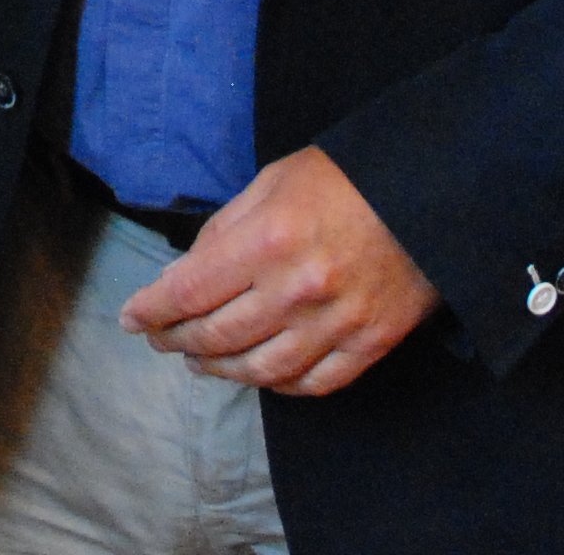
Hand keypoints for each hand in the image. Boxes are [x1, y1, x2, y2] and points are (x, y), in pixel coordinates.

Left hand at [116, 148, 435, 395]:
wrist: (431, 193)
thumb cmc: (345, 178)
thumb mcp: (273, 181)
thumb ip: (226, 228)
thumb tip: (187, 272)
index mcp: (267, 241)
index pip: (187, 293)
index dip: (151, 311)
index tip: (132, 318)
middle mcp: (297, 290)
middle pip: (216, 337)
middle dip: (178, 341)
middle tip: (162, 339)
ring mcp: (335, 324)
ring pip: (260, 370)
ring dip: (220, 370)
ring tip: (201, 361)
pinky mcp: (369, 344)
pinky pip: (312, 382)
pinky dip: (279, 385)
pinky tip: (261, 374)